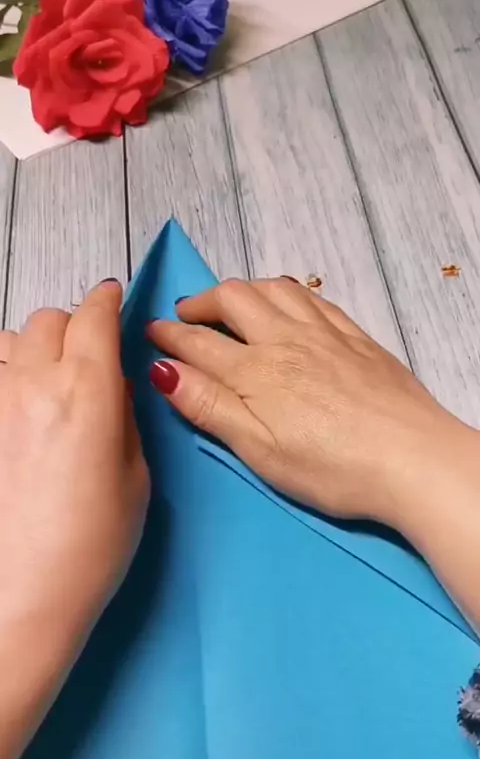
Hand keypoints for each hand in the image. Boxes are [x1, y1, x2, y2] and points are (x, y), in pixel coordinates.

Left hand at [0, 280, 148, 624]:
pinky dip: (6, 377)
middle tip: (87, 353)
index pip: (94, 317)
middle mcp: (34, 384)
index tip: (111, 298)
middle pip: (49, 320)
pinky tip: (17, 407)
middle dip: (73, 326)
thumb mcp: (134, 477)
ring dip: (34, 349)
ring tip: (47, 382)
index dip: (106, 301)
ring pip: (10, 342)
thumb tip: (113, 384)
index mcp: (88, 391)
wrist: (22, 596)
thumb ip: (123, 416)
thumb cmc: (91, 546)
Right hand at [147, 277, 475, 527]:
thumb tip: (163, 370)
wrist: (412, 459)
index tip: (151, 330)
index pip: (199, 343)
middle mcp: (286, 341)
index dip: (169, 334)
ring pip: (274, 289)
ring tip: (230, 303)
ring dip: (243, 289)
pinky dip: (287, 291)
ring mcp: (324, 334)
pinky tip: (287, 300)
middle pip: (234, 300)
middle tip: (185, 314)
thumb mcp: (259, 449)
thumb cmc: (332, 469)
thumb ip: (210, 406)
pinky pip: (314, 297)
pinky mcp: (356, 338)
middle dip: (201, 302)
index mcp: (256, 372)